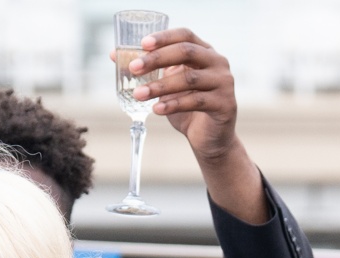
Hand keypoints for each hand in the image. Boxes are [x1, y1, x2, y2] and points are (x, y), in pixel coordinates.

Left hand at [127, 29, 237, 163]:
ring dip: (160, 86)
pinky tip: (156, 109)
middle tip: (134, 69)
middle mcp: (218, 63)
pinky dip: (173, 105)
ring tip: (138, 95)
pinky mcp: (225, 104)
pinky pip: (196, 101)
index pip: (184, 35)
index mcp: (204, 52)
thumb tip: (114, 56)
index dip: (163, 37)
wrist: (208, 139)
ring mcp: (224, 83)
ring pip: (188, 79)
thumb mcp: (165, 86)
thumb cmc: (186, 108)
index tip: (142, 44)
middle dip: (156, 59)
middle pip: (186, 52)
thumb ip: (147, 70)